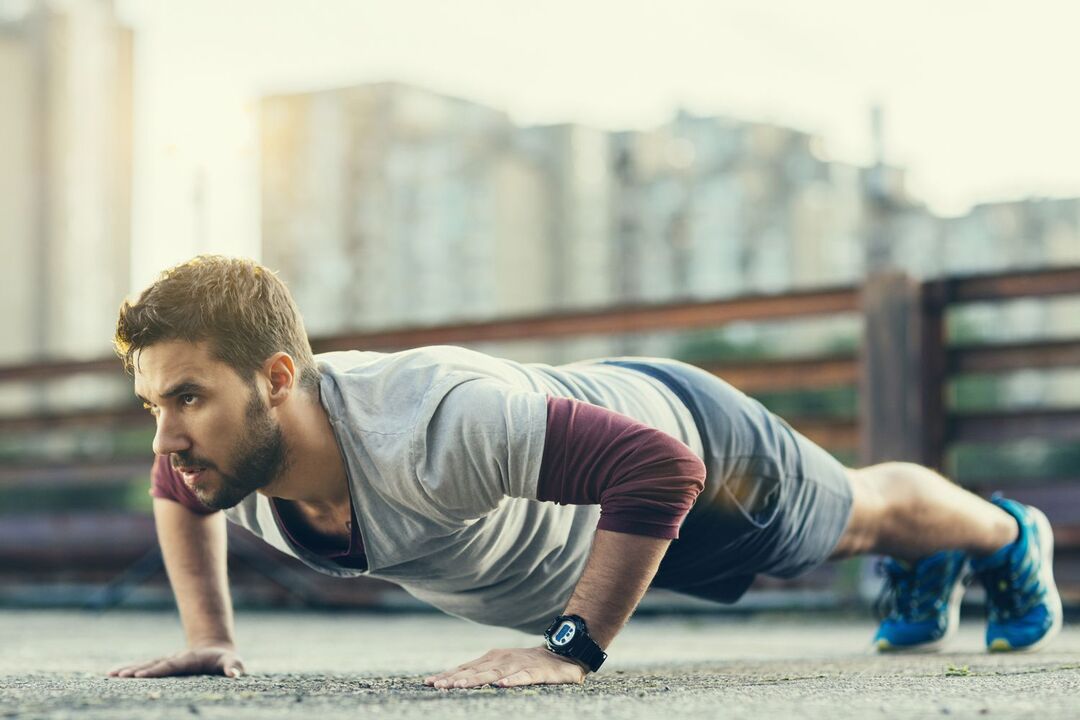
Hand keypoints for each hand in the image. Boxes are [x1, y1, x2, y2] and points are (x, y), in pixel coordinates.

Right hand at [107, 645, 243, 678]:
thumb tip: (235, 674)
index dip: (156, 671)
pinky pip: (143, 667)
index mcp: (188, 660)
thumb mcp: (232, 662)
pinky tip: (112, 674)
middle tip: (118, 676)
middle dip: (136, 670)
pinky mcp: (162, 664)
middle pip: (153, 665)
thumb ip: (234, 667)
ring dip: (128, 669)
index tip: (140, 676)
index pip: (170, 666)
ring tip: (110, 674)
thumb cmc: (225, 660)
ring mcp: (166, 660)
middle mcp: (174, 658)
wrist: (216, 648)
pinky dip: (128, 669)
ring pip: (145, 664)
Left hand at [424, 645, 586, 688]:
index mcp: (492, 658)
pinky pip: (522, 677)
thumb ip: (481, 671)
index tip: (429, 683)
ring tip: (461, 685)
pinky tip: (502, 685)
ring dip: (477, 679)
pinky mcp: (535, 672)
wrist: (561, 655)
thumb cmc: (526, 663)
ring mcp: (518, 665)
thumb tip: (455, 680)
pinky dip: (512, 680)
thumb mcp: (501, 665)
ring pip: (494, 674)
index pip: (465, 668)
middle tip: (438, 686)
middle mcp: (502, 659)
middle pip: (475, 671)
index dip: (448, 675)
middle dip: (455, 678)